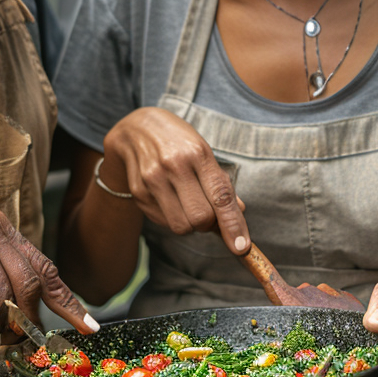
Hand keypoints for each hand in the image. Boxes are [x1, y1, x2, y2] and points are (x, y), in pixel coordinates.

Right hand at [102, 107, 249, 255]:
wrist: (136, 129)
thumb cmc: (178, 141)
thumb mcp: (203, 152)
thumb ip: (220, 183)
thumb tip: (239, 212)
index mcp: (197, 152)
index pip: (220, 196)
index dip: (233, 225)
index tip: (241, 247)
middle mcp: (173, 165)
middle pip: (201, 218)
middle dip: (209, 224)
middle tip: (208, 213)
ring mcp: (152, 179)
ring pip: (181, 226)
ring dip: (190, 224)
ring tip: (187, 205)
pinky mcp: (138, 192)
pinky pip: (164, 222)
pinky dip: (172, 218)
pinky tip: (169, 199)